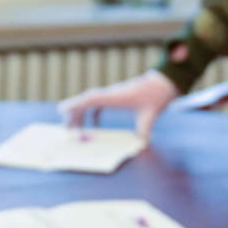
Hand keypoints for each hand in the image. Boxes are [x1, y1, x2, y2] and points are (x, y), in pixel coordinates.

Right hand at [58, 70, 179, 141]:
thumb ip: (145, 130)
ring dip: (81, 113)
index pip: (91, 98)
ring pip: (91, 102)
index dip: (75, 104)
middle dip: (74, 114)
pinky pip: (99, 104)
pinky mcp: (117, 96)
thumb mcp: (151, 114)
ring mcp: (113, 94)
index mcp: (115, 96)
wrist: (164, 82)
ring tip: (74, 129)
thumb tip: (142, 145)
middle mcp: (111, 94)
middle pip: (86, 101)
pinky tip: (95, 125)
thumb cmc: (156, 96)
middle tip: (66, 129)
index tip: (62, 110)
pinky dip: (93, 114)